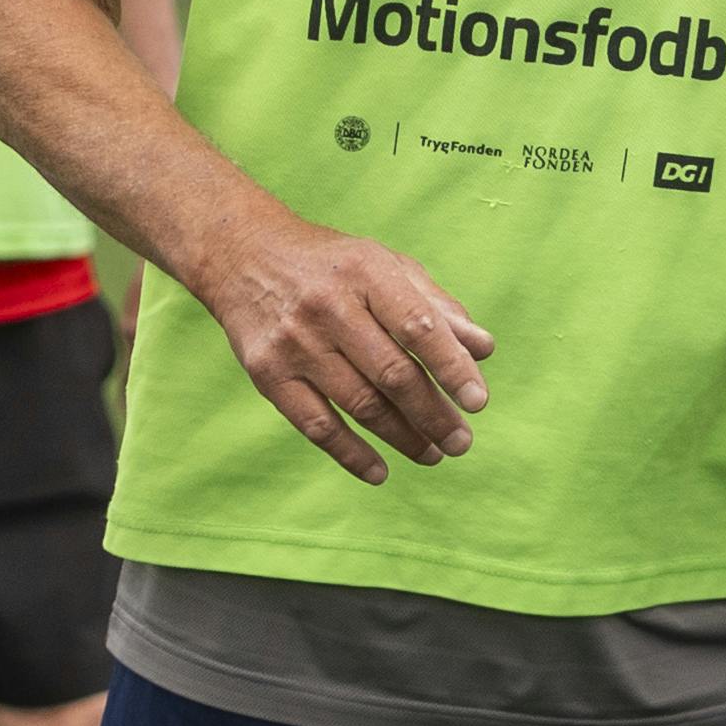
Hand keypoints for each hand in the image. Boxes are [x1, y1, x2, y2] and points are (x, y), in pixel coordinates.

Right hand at [192, 209, 494, 483]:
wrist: (242, 254)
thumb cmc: (331, 265)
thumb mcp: (385, 265)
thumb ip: (436, 306)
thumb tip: (483, 349)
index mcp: (366, 271)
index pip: (418, 326)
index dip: (453, 367)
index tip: (478, 402)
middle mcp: (329, 306)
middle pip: (392, 373)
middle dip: (433, 414)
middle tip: (461, 441)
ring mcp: (295, 342)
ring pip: (360, 404)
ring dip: (402, 437)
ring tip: (433, 453)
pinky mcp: (268, 373)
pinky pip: (316, 425)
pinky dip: (351, 454)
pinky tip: (380, 471)